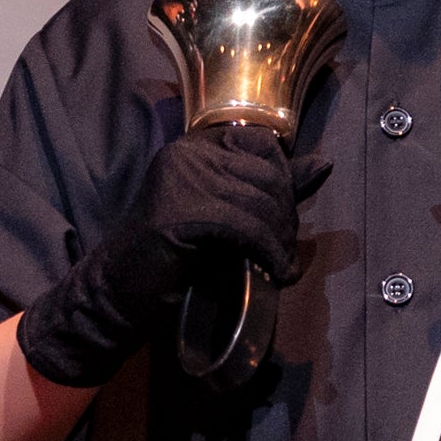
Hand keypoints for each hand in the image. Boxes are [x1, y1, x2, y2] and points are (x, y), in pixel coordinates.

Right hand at [17, 125, 327, 387]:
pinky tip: (275, 274)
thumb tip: (325, 164)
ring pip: (258, 202)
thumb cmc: (174, 257)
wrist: (115, 295)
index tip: (282, 219)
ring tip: (280, 267)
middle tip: (284, 253)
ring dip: (279, 241)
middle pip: (266, 174)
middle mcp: (186, 154)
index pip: (264, 145)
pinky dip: (267, 253)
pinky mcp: (177, 214)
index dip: (284, 181)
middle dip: (286, 217)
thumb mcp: (228, 214)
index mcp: (195, 146)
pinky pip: (244, 227)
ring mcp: (179, 180)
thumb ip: (270, 188)